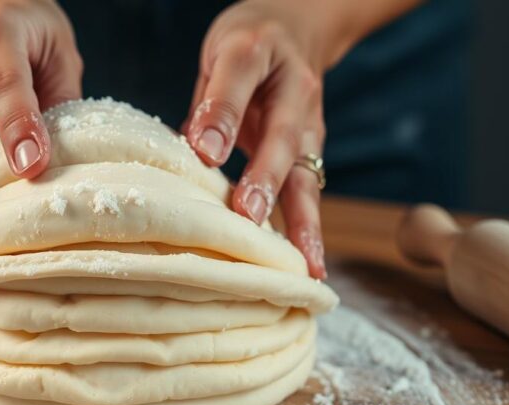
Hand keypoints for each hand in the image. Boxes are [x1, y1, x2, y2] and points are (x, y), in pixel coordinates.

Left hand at [185, 0, 417, 277]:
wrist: (297, 33)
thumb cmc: (251, 45)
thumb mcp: (225, 53)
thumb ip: (213, 99)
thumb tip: (200, 148)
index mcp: (264, 60)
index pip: (241, 83)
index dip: (225, 116)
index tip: (207, 152)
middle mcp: (296, 100)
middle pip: (285, 143)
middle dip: (268, 182)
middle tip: (251, 217)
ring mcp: (308, 133)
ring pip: (306, 180)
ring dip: (306, 223)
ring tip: (307, 267)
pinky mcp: (308, 158)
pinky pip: (305, 194)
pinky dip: (304, 229)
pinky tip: (301, 266)